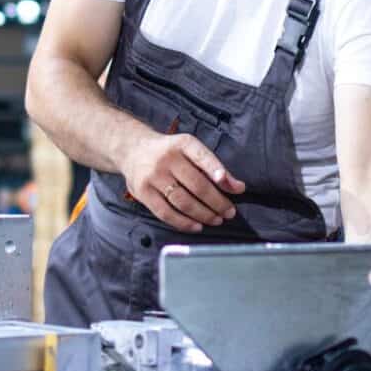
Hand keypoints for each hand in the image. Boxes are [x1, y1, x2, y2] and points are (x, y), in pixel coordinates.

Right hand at [121, 130, 245, 232]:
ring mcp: (153, 176)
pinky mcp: (143, 192)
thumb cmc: (169, 152)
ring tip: (216, 220)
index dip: (219, 173)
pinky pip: (165, 212)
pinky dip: (183, 223)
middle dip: (217, 202)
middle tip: (229, 213)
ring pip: (183, 202)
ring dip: (203, 214)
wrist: (132, 150)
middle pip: (197, 185)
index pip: (204, 158)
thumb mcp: (189, 149)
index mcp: (182, 144)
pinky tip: (196, 226)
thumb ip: (213, 166)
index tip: (236, 188)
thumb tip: (237, 187)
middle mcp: (167, 159)